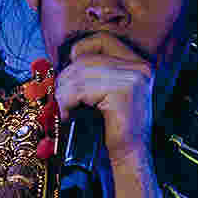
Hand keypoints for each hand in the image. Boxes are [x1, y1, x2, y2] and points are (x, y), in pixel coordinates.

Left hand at [55, 35, 158, 162]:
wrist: (129, 157)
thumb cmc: (113, 129)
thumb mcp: (104, 94)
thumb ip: (91, 74)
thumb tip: (58, 65)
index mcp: (138, 64)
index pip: (102, 40)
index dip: (79, 51)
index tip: (69, 74)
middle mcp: (139, 67)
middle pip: (86, 59)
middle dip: (65, 80)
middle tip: (57, 100)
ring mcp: (134, 78)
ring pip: (80, 74)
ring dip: (63, 94)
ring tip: (62, 110)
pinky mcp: (124, 91)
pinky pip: (82, 89)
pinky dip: (67, 102)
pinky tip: (68, 115)